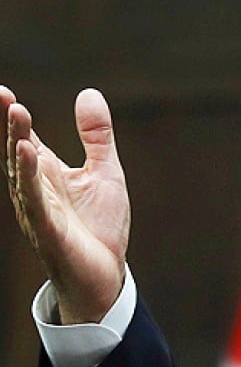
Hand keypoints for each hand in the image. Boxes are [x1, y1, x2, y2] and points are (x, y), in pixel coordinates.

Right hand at [2, 86, 129, 323]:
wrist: (105, 275)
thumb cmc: (99, 227)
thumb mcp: (105, 172)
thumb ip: (96, 136)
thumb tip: (89, 93)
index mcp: (48, 173)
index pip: (26, 138)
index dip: (15, 116)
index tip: (3, 90)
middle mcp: (36, 188)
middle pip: (18, 150)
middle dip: (10, 123)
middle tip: (3, 94)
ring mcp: (39, 209)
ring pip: (22, 172)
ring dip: (17, 143)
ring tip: (17, 113)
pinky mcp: (48, 229)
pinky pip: (34, 200)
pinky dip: (28, 177)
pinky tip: (26, 154)